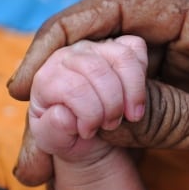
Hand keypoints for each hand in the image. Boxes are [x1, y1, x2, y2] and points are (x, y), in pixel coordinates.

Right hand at [9, 0, 188, 189]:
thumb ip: (171, 116)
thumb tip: (90, 110)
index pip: (123, 10)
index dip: (66, 41)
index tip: (27, 88)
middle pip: (111, 53)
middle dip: (64, 100)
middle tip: (33, 159)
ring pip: (117, 91)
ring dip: (79, 132)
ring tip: (46, 182)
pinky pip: (139, 122)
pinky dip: (108, 150)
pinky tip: (84, 183)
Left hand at [28, 36, 146, 164]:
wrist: (88, 137)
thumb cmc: (69, 136)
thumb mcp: (56, 142)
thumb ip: (53, 130)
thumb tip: (64, 113)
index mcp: (47, 78)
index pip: (73, 87)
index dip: (88, 114)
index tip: (89, 132)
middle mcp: (68, 56)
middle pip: (97, 69)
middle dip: (111, 105)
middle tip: (110, 125)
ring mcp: (94, 48)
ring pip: (121, 56)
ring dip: (132, 93)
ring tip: (129, 116)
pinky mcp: (117, 46)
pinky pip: (136, 48)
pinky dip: (141, 75)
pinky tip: (136, 98)